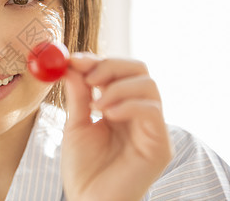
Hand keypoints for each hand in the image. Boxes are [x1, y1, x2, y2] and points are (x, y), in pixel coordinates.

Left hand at [61, 53, 172, 200]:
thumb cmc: (83, 169)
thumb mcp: (76, 124)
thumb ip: (78, 95)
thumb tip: (70, 65)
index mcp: (119, 106)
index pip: (119, 70)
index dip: (98, 60)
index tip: (74, 59)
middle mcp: (138, 113)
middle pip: (139, 69)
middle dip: (110, 67)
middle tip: (89, 77)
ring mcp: (151, 128)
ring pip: (148, 85)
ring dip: (118, 87)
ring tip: (96, 105)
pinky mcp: (159, 145)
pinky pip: (151, 110)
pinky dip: (129, 104)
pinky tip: (109, 114)